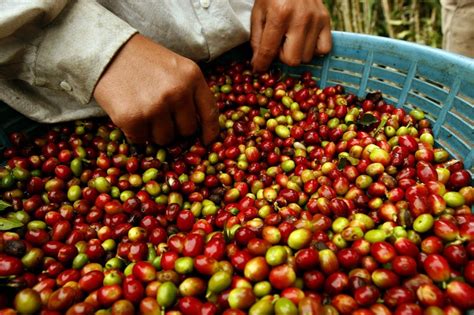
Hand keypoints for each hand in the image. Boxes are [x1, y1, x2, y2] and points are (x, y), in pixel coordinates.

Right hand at [93, 34, 218, 144]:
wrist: (105, 49)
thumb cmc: (142, 60)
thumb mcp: (175, 67)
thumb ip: (190, 91)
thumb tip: (200, 127)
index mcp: (192, 77)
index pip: (210, 112)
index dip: (210, 131)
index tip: (206, 141)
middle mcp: (178, 92)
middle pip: (187, 130)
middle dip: (176, 128)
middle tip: (160, 115)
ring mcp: (155, 106)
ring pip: (165, 139)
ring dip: (155, 131)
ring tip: (143, 111)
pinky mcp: (133, 118)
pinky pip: (141, 139)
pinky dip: (135, 132)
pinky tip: (130, 113)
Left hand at [250, 0, 331, 71]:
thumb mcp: (258, 13)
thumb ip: (257, 40)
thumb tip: (259, 64)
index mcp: (279, 15)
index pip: (269, 51)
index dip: (262, 64)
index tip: (259, 69)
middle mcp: (300, 19)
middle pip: (292, 60)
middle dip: (282, 57)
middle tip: (278, 46)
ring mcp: (316, 20)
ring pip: (307, 57)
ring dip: (296, 52)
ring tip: (291, 39)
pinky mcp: (326, 20)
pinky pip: (323, 49)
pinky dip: (313, 49)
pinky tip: (305, 40)